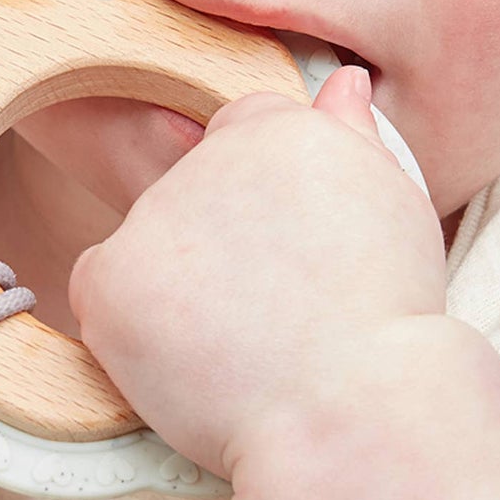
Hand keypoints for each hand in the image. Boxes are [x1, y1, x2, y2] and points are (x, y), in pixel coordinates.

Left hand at [68, 67, 446, 480]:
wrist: (353, 415)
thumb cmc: (389, 326)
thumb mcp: (397, 210)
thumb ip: (357, 138)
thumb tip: (341, 84)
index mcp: (283, 130)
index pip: (245, 129)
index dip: (265, 199)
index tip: (291, 255)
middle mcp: (209, 157)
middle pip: (193, 187)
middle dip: (218, 241)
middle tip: (275, 310)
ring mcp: (151, 218)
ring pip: (149, 243)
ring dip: (177, 286)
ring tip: (245, 345)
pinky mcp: (107, 281)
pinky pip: (102, 293)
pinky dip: (131, 328)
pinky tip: (190, 360)